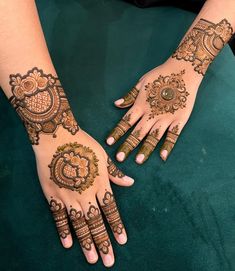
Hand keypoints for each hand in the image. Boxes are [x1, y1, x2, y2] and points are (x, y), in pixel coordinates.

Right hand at [34, 129, 133, 266]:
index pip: (110, 209)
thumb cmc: (82, 144)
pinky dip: (63, 230)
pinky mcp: (53, 195)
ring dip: (86, 241)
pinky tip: (68, 244)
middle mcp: (85, 193)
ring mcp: (68, 196)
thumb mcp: (103, 155)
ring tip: (92, 258)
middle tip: (108, 260)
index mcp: (99, 183)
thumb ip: (115, 172)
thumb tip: (131, 182)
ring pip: (79, 223)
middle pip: (96, 221)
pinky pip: (58, 216)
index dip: (117, 226)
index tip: (122, 241)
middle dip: (103, 241)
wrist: (56, 138)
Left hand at [106, 59, 201, 162]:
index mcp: (141, 106)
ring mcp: (166, 118)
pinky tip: (163, 156)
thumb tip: (116, 104)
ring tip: (138, 161)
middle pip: (137, 133)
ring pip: (153, 137)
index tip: (109, 142)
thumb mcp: (141, 83)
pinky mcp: (179, 119)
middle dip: (128, 145)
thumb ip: (130, 96)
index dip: (117, 132)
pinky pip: (173, 135)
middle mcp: (151, 114)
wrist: (183, 70)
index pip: (126, 122)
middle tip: (119, 158)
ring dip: (146, 149)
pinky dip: (168, 146)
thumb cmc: (160, 75)